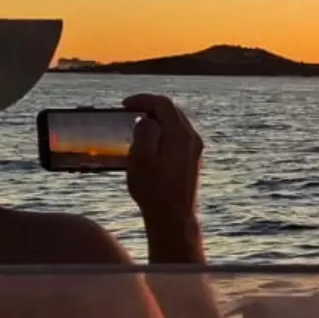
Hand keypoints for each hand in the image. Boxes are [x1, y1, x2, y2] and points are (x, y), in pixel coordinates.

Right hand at [124, 94, 202, 225]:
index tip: (124, 105)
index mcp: (181, 135)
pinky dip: (162, 132)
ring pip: (175, 124)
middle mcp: (192, 139)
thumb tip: (147, 119)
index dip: (142, 99)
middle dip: (149, 107)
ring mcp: (194, 150)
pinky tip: (148, 143)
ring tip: (135, 126)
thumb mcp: (141, 159)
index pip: (163, 104)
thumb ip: (144, 133)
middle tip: (128, 112)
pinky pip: (177, 137)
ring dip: (156, 120)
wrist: (173, 218)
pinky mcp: (191, 160)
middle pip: (172, 111)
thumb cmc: (154, 191)